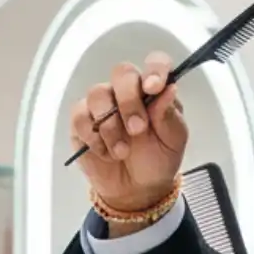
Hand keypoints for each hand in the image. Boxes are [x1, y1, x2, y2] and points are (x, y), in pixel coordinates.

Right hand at [69, 53, 188, 213]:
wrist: (137, 189)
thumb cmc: (158, 160)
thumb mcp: (173, 141)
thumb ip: (169, 116)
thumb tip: (169, 89)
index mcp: (154, 91)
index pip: (155, 63)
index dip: (154, 69)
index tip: (153, 87)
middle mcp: (128, 92)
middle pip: (122, 73)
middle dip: (129, 101)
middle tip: (137, 129)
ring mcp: (103, 104)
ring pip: (98, 94)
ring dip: (111, 126)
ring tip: (122, 151)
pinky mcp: (82, 121)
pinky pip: (80, 116)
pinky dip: (93, 137)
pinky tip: (106, 152)